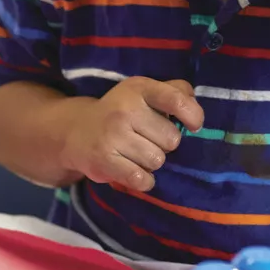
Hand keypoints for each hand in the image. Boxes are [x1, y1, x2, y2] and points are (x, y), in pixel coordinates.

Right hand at [61, 77, 203, 195]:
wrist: (75, 132)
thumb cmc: (121, 112)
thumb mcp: (144, 93)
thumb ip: (175, 92)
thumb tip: (194, 106)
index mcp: (139, 88)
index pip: (176, 100)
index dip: (193, 115)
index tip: (194, 125)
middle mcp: (125, 109)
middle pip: (172, 140)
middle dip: (163, 144)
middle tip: (145, 139)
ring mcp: (113, 135)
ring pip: (158, 161)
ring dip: (151, 162)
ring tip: (135, 153)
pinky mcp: (104, 161)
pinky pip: (142, 179)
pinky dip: (143, 180)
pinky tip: (133, 170)